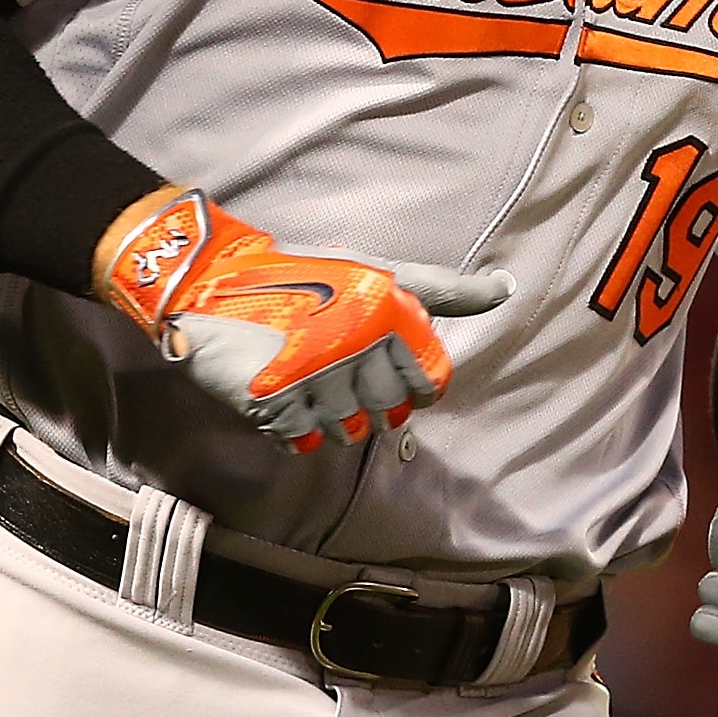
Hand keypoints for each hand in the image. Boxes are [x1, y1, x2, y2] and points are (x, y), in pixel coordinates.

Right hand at [95, 187, 513, 452]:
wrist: (213, 283)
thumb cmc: (308, 276)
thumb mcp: (379, 274)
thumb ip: (442, 290)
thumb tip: (505, 288)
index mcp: (386, 314)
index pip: (430, 384)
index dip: (415, 388)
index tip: (389, 375)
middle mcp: (355, 345)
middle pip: (389, 414)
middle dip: (370, 404)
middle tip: (340, 375)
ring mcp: (313, 376)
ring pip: (347, 433)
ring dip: (331, 418)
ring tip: (311, 384)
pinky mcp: (273, 400)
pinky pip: (304, 442)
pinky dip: (296, 429)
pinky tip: (284, 396)